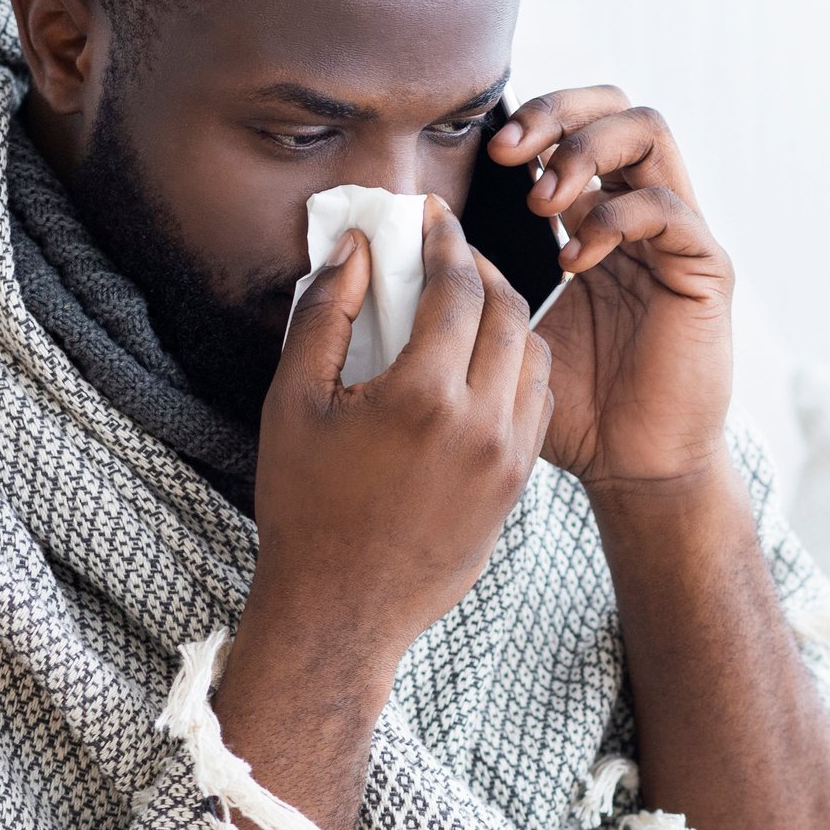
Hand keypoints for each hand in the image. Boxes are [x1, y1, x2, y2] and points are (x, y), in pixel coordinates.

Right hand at [242, 198, 553, 668]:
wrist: (342, 612)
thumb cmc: (304, 507)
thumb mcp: (293, 402)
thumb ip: (326, 315)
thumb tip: (356, 250)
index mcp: (424, 396)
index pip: (457, 288)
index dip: (445, 241)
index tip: (431, 218)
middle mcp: (482, 423)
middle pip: (507, 311)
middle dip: (481, 269)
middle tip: (450, 253)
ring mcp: (509, 459)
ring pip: (534, 356)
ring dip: (507, 318)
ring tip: (468, 305)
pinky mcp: (518, 487)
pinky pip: (536, 405)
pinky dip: (516, 369)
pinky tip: (480, 365)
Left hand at [487, 87, 732, 495]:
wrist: (629, 467)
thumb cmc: (576, 405)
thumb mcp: (513, 328)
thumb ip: (488, 274)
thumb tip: (440, 223)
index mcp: (599, 219)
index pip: (579, 127)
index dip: (534, 119)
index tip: (483, 152)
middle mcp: (643, 215)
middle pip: (619, 109)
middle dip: (558, 113)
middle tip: (508, 153)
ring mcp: (678, 237)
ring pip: (651, 134)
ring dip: (586, 151)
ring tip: (543, 199)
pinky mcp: (705, 269)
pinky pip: (668, 208)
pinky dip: (616, 218)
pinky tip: (576, 259)